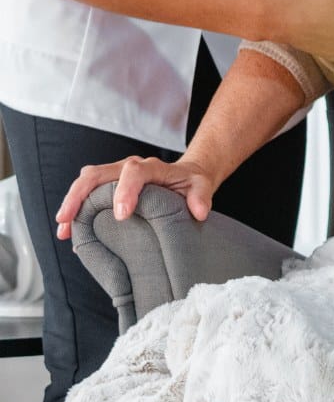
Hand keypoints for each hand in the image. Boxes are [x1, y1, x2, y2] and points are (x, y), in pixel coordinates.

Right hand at [55, 155, 213, 240]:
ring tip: (63, 230)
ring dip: (72, 203)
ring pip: (87, 182)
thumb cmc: (192, 183)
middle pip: (98, 173)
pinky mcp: (109, 188)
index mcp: (151, 167)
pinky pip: (88, 194)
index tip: (121, 215)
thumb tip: (199, 211)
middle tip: (68, 220)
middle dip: (80, 195)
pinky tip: (71, 234)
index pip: (134, 171)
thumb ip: (201, 196)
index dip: (125, 190)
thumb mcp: (202, 186)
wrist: (187, 176)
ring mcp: (116, 177)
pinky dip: (77, 211)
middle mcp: (129, 167)